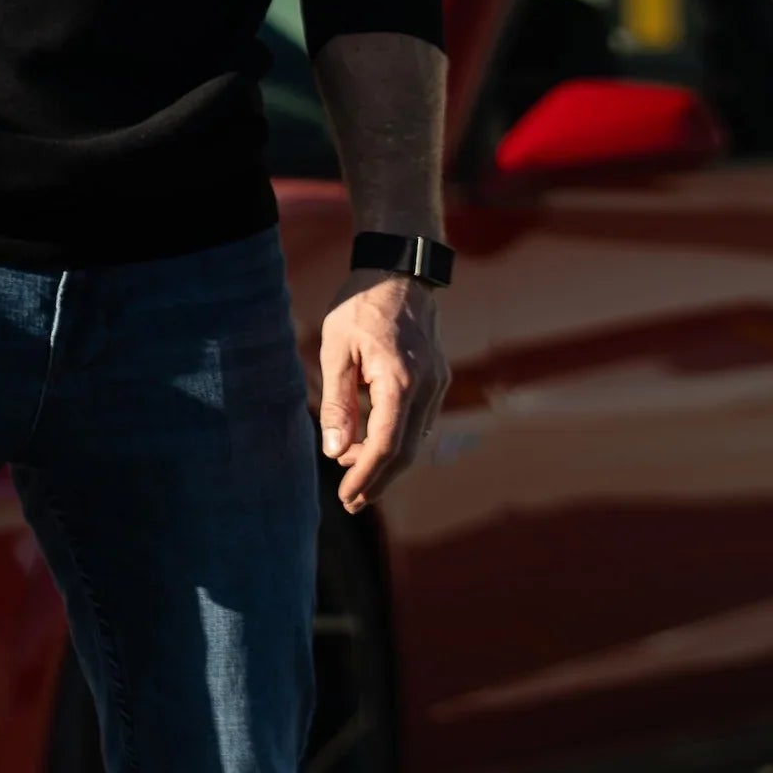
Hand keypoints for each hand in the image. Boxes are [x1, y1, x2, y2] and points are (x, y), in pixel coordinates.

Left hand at [316, 272, 448, 513]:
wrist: (399, 270)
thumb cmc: (361, 306)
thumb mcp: (335, 349)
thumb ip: (336, 401)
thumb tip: (334, 451)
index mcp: (401, 379)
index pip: (387, 444)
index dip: (366, 475)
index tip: (346, 496)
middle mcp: (428, 386)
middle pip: (407, 451)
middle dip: (378, 480)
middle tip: (351, 502)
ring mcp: (438, 383)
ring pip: (416, 439)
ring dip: (385, 461)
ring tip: (351, 473)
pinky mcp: (437, 379)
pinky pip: (419, 421)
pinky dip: (396, 439)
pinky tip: (369, 444)